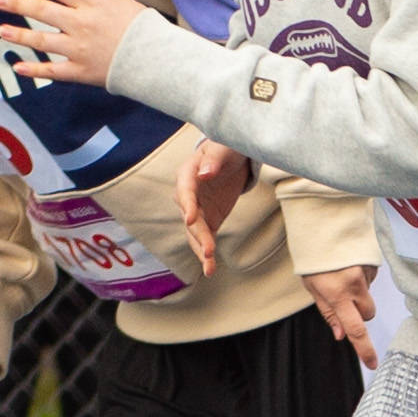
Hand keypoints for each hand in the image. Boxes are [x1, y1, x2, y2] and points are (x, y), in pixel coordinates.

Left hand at [0, 0, 151, 88]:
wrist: (159, 61)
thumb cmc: (143, 28)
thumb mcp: (125, 0)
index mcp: (92, 4)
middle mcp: (82, 24)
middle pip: (42, 11)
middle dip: (17, 4)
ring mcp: (80, 49)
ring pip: (42, 41)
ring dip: (19, 36)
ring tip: (1, 31)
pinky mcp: (82, 72)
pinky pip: (53, 71)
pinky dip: (34, 70)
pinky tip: (18, 67)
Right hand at [179, 137, 256, 277]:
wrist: (232, 158)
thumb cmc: (226, 147)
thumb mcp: (224, 147)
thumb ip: (214, 159)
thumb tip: (205, 173)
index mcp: (187, 174)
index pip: (185, 191)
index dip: (187, 205)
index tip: (191, 220)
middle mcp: (187, 196)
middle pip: (190, 217)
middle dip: (198, 234)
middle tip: (208, 249)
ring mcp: (197, 210)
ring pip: (195, 233)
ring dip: (201, 250)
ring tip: (209, 267)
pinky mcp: (208, 221)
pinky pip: (206, 239)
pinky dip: (207, 254)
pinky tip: (210, 269)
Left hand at [305, 262, 378, 367]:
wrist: (323, 221)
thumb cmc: (313, 255)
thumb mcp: (312, 286)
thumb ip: (328, 312)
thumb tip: (341, 334)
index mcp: (337, 292)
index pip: (354, 328)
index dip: (364, 348)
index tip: (372, 363)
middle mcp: (355, 283)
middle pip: (367, 314)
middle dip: (358, 314)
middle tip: (341, 299)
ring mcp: (367, 272)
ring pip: (368, 296)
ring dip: (357, 292)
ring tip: (340, 273)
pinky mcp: (374, 263)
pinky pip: (369, 280)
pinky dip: (360, 278)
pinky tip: (348, 265)